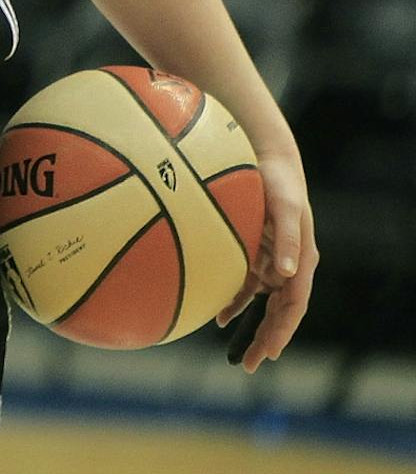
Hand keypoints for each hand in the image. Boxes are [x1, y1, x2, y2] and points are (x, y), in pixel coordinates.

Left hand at [214, 143, 316, 372]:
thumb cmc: (276, 183)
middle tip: (249, 365)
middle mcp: (290, 266)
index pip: (294, 305)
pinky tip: (221, 318)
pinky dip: (236, 303)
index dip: (282, 330)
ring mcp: (273, 261)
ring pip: (264, 304)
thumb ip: (289, 240)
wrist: (264, 160)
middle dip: (267, 340)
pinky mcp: (256, 253)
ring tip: (239, 354)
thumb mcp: (284, 209)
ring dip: (253, 328)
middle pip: (280, 312)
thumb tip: (289, 274)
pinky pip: (247, 286)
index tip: (269, 352)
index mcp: (302, 260)